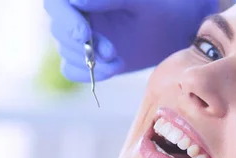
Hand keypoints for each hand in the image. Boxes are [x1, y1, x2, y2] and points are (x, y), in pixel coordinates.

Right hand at [44, 0, 218, 81]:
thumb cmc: (163, 8)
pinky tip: (111, 69)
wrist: (178, 31)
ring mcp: (80, 36)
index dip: (66, 19)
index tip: (84, 35)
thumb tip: (75, 0)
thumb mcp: (141, 1)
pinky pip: (71, 69)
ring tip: (118, 61)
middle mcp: (78, 13)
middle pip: (59, 30)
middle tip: (111, 52)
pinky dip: (87, 73)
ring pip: (66, 51)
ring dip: (90, 62)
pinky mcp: (87, 58)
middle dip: (83, 46)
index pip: (57, 4)